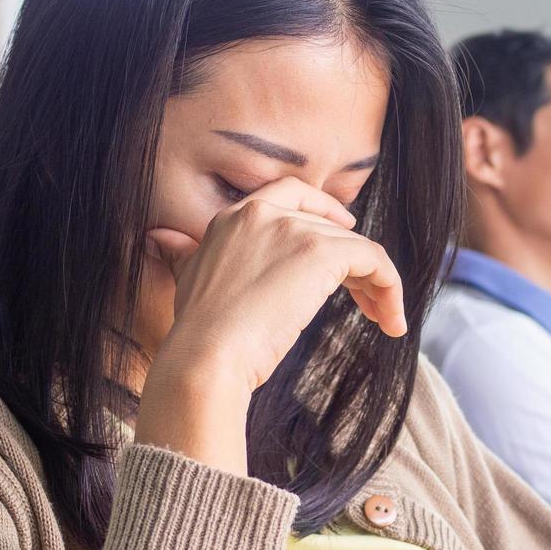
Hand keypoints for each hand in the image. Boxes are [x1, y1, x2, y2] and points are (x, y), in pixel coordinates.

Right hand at [133, 177, 404, 472]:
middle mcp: (264, 212)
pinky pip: (374, 260)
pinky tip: (391, 320)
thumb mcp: (187, 281)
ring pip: (356, 246)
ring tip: (385, 318)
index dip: (324, 210)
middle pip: (330, 227)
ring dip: (377, 283)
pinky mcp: (321, 252)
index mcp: (234, 216)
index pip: (292, 193)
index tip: (344, 233)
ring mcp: (293, 228)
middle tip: (370, 301)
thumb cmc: (196, 333)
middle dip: (354, 264)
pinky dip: (389, 287)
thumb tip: (160, 239)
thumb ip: (183, 254)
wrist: (206, 356)